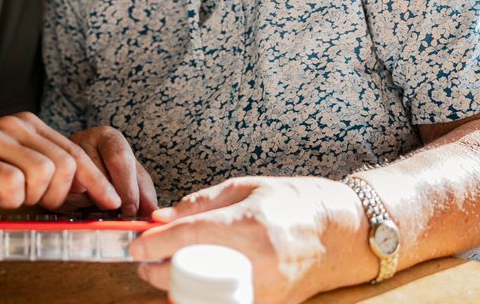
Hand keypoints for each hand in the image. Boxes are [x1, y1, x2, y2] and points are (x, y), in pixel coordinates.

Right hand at [0, 112, 121, 210]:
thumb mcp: (6, 159)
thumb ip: (39, 167)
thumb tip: (81, 191)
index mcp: (26, 125)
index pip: (74, 151)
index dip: (96, 180)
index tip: (111, 202)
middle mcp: (15, 126)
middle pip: (65, 163)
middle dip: (63, 195)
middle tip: (43, 207)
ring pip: (44, 173)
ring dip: (35, 198)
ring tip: (13, 201)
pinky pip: (13, 184)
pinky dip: (10, 199)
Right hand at [66, 126, 157, 216]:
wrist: (76, 169)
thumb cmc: (110, 174)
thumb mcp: (131, 177)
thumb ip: (143, 192)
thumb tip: (154, 214)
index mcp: (108, 137)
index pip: (119, 158)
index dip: (127, 187)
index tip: (131, 210)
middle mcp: (83, 138)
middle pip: (98, 172)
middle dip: (108, 197)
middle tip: (113, 210)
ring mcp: (61, 152)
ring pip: (77, 184)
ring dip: (89, 202)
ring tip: (95, 205)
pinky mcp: (48, 170)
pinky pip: (60, 193)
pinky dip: (72, 205)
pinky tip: (78, 204)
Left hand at [129, 176, 368, 303]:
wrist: (343, 233)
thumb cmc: (295, 202)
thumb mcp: (246, 187)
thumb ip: (200, 203)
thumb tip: (161, 217)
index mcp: (249, 224)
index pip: (190, 237)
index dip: (156, 243)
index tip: (136, 246)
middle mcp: (257, 259)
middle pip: (192, 274)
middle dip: (159, 272)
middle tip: (145, 263)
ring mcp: (265, 288)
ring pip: (205, 297)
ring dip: (179, 288)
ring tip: (167, 273)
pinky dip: (203, 297)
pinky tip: (195, 283)